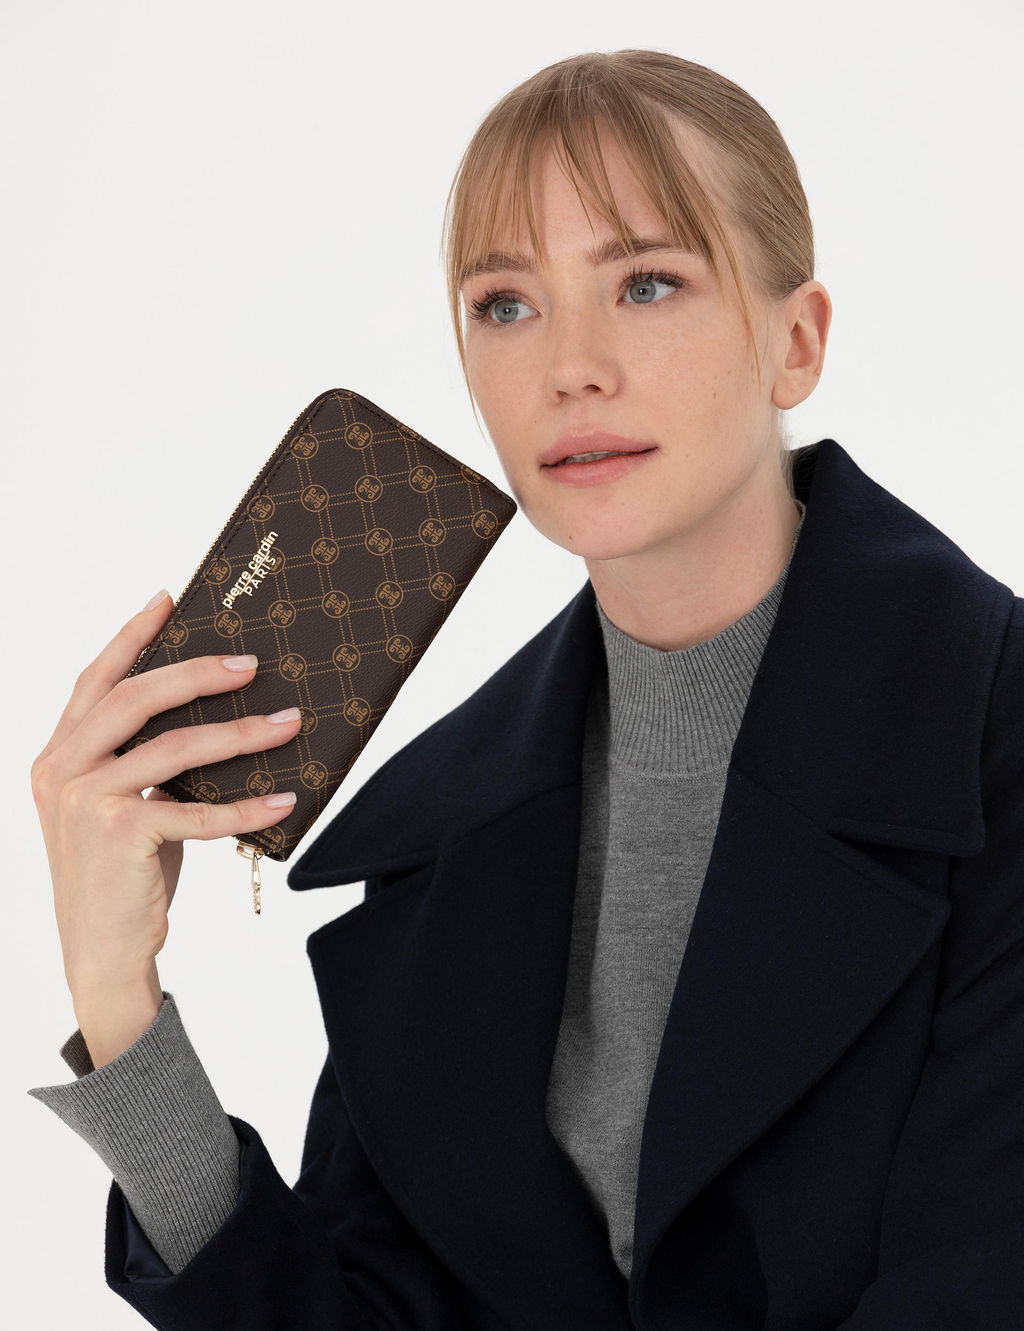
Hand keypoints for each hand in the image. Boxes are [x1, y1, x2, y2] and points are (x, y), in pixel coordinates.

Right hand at [30, 590, 302, 999]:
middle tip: (250, 664)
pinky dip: (247, 807)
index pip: (97, 680)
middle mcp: (62, 769)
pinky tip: (285, 799)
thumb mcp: (123, 807)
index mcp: (59, 754)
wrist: (100, 950)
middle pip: (134, 698)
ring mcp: (86, 801)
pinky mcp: (118, 835)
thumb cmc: (121, 874)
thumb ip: (146, 762)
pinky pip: (197, 810)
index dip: (132, 637)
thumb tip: (215, 718)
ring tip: (288, 724)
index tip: (168, 599)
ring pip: (174, 748)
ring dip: (240, 734)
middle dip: (197, 673)